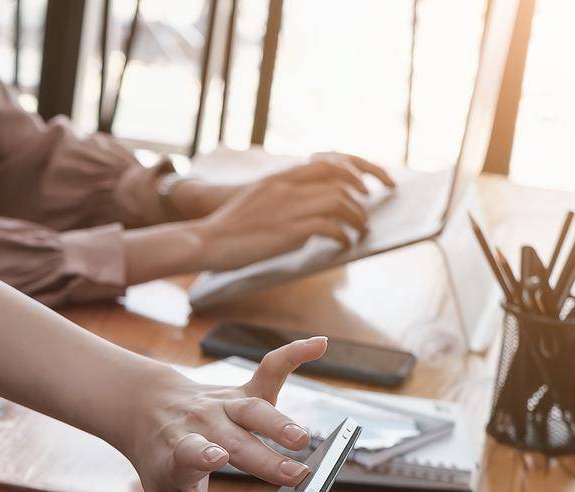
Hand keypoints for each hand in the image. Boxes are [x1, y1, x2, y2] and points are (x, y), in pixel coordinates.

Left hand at [122, 337, 325, 491]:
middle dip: (260, 454)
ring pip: (254, 409)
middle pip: (233, 440)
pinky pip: (270, 370)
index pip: (189, 454)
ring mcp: (223, 405)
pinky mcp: (242, 390)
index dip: (199, 454)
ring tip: (306, 437)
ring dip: (279, 421)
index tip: (210, 455)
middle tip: (292, 471)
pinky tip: (321, 345)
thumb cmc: (163, 468)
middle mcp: (202, 426)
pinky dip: (293, 355)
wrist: (146, 409)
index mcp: (180, 455)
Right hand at [193, 153, 395, 269]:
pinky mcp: (289, 231)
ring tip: (359, 231)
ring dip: (356, 218)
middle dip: (361, 196)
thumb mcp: (257, 199)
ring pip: (339, 202)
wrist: (206, 241)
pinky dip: (343, 236)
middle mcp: (287, 187)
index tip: (366, 186)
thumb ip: (283, 196)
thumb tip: (310, 207)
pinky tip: (343, 245)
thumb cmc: (229, 228)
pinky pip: (330, 227)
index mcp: (280, 177)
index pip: (328, 163)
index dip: (354, 172)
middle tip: (367, 213)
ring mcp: (288, 207)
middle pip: (340, 180)